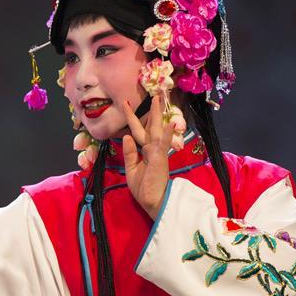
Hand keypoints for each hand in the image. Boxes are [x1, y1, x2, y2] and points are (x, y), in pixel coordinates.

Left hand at [122, 93, 174, 219]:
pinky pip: (162, 144)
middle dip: (152, 110)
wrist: (153, 202)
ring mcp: (157, 152)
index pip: (138, 131)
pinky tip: (170, 123)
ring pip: (156, 129)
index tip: (126, 103)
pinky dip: (166, 133)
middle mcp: (152, 148)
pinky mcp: (160, 158)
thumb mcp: (131, 169)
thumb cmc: (144, 188)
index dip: (132, 117)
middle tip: (155, 93)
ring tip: (159, 98)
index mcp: (144, 151)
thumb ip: (129, 153)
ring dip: (157, 114)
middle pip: (150, 125)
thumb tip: (126, 136)